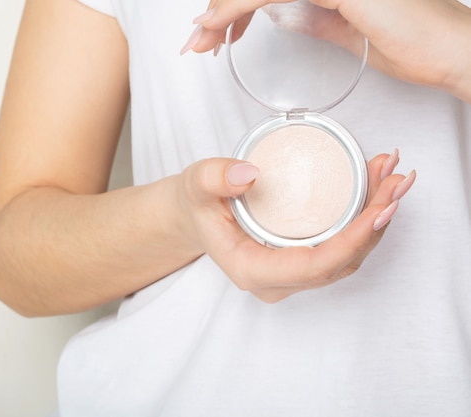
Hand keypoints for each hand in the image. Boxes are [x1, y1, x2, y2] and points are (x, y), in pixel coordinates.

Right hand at [176, 152, 414, 301]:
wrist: (195, 216)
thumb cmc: (198, 205)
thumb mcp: (196, 185)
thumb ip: (214, 178)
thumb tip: (250, 175)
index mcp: (252, 270)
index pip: (314, 267)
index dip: (354, 241)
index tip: (382, 208)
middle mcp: (277, 281)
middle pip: (340, 262)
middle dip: (376, 223)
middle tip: (398, 180)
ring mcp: (291, 276)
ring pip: (347, 257)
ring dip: (376, 220)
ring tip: (393, 178)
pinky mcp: (302, 262)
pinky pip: (342, 248)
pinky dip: (365, 220)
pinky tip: (377, 189)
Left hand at [182, 0, 470, 99]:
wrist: (446, 51)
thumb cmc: (409, 42)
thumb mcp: (346, 29)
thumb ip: (314, 17)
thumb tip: (286, 17)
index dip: (236, 7)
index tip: (214, 33)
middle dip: (219, 10)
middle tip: (196, 40)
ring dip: (219, 11)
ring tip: (199, 40)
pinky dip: (235, 7)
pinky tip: (216, 25)